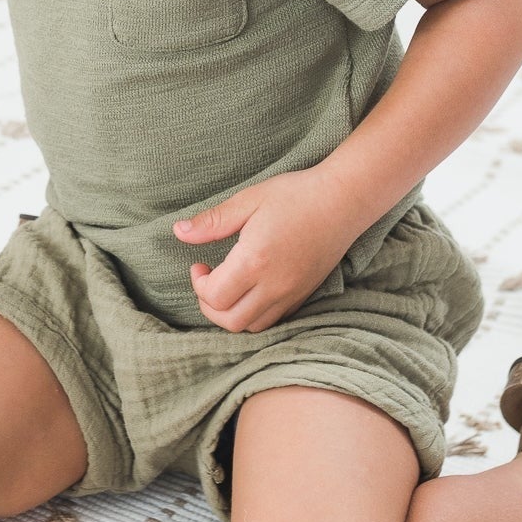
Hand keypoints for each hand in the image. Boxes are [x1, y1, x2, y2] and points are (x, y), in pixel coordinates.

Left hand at [173, 168, 358, 332]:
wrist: (342, 201)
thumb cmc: (294, 195)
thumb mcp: (248, 200)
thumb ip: (212, 221)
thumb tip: (178, 232)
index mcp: (255, 261)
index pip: (215, 296)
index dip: (198, 284)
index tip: (199, 264)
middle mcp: (274, 286)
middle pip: (230, 322)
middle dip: (209, 306)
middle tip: (207, 279)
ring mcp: (292, 294)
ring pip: (252, 327)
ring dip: (231, 313)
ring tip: (227, 285)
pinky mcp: (304, 295)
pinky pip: (273, 320)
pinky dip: (254, 314)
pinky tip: (250, 288)